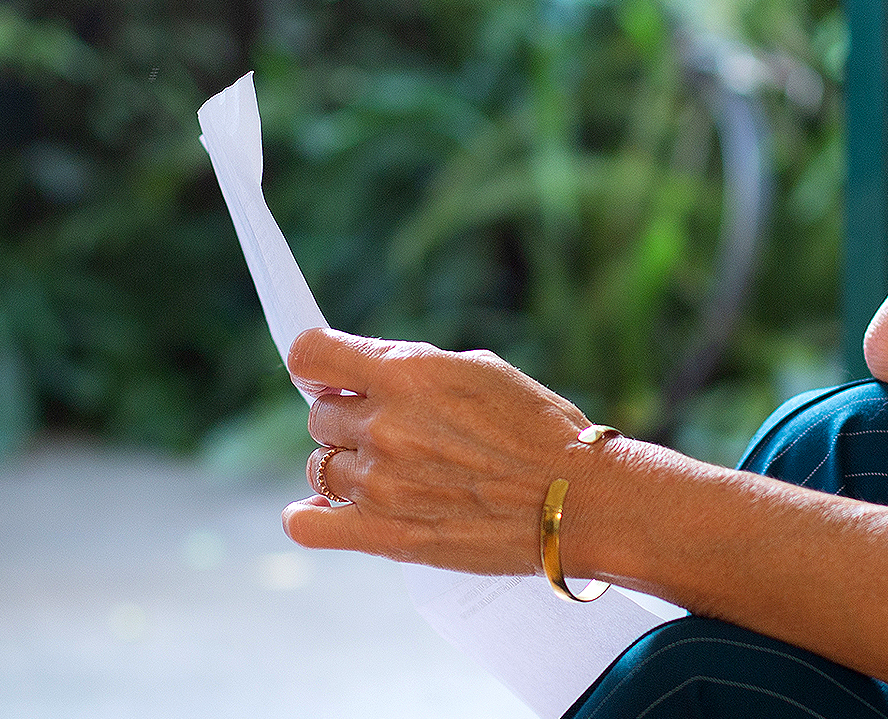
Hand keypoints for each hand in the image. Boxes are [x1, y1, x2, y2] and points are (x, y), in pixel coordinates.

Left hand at [282, 328, 619, 576]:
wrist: (581, 501)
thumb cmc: (544, 432)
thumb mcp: (485, 372)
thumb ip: (417, 369)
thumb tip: (370, 374)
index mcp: (408, 374)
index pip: (310, 354)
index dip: (315, 365)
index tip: (329, 378)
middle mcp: (385, 425)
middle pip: (319, 416)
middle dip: (349, 421)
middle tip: (393, 436)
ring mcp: (380, 482)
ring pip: (319, 468)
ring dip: (349, 469)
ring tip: (392, 477)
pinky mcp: (384, 533)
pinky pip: (306, 526)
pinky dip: (310, 519)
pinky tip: (329, 515)